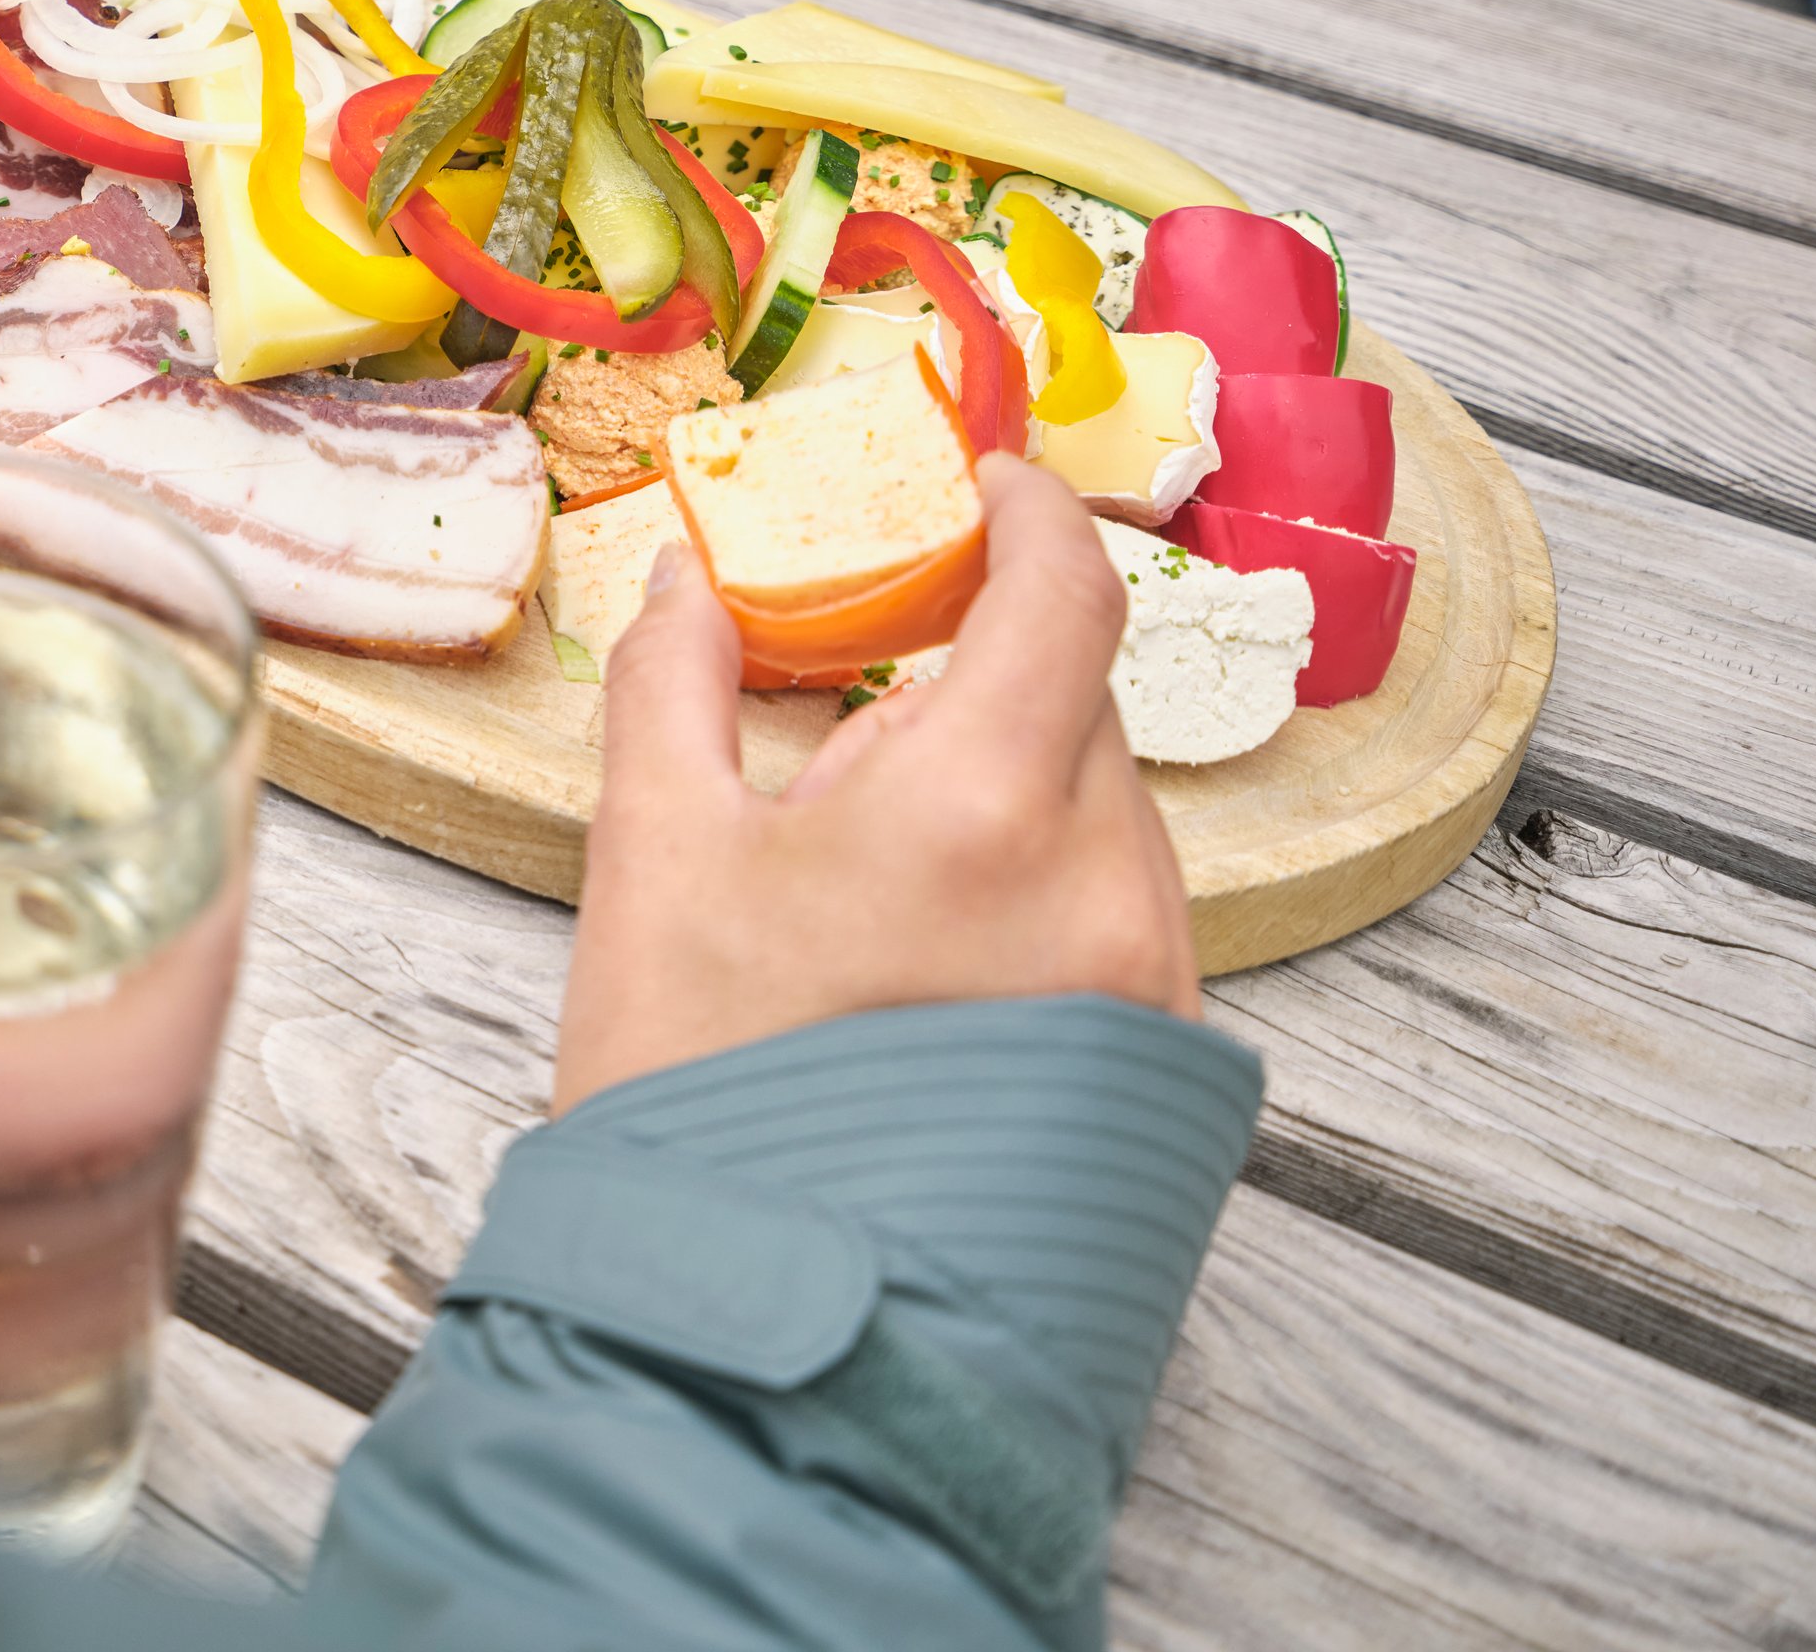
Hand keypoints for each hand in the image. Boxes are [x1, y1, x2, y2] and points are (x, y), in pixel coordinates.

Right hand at [549, 457, 1199, 1116]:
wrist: (755, 1330)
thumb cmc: (694, 1096)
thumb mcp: (653, 858)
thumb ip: (677, 685)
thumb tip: (691, 584)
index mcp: (981, 810)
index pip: (1069, 596)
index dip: (1034, 513)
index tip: (990, 485)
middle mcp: (1105, 892)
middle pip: (1086, 706)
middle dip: (985, 678)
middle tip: (861, 724)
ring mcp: (1150, 992)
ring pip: (1108, 814)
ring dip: (1014, 790)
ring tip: (876, 874)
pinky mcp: (1162, 1072)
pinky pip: (1123, 916)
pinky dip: (1043, 887)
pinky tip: (930, 953)